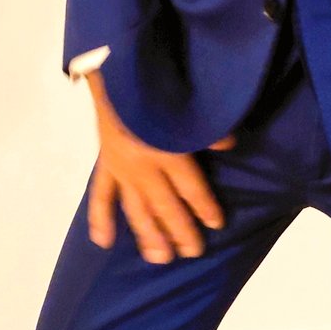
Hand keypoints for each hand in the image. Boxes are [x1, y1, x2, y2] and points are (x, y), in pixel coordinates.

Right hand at [84, 69, 236, 262]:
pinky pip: (101, 195)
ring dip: (147, 234)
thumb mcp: (189, 104)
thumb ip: (210, 128)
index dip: (204, 207)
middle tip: (192, 252)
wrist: (117, 72)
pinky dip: (100, 218)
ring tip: (158, 258)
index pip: (190, 188)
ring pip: (135, 209)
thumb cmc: (159, 87)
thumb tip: (230, 146)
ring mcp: (120, 168)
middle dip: (179, 230)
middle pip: (164, 205)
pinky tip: (104, 241)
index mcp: (167, 151)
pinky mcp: (104, 162)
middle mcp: (143, 166)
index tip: (216, 224)